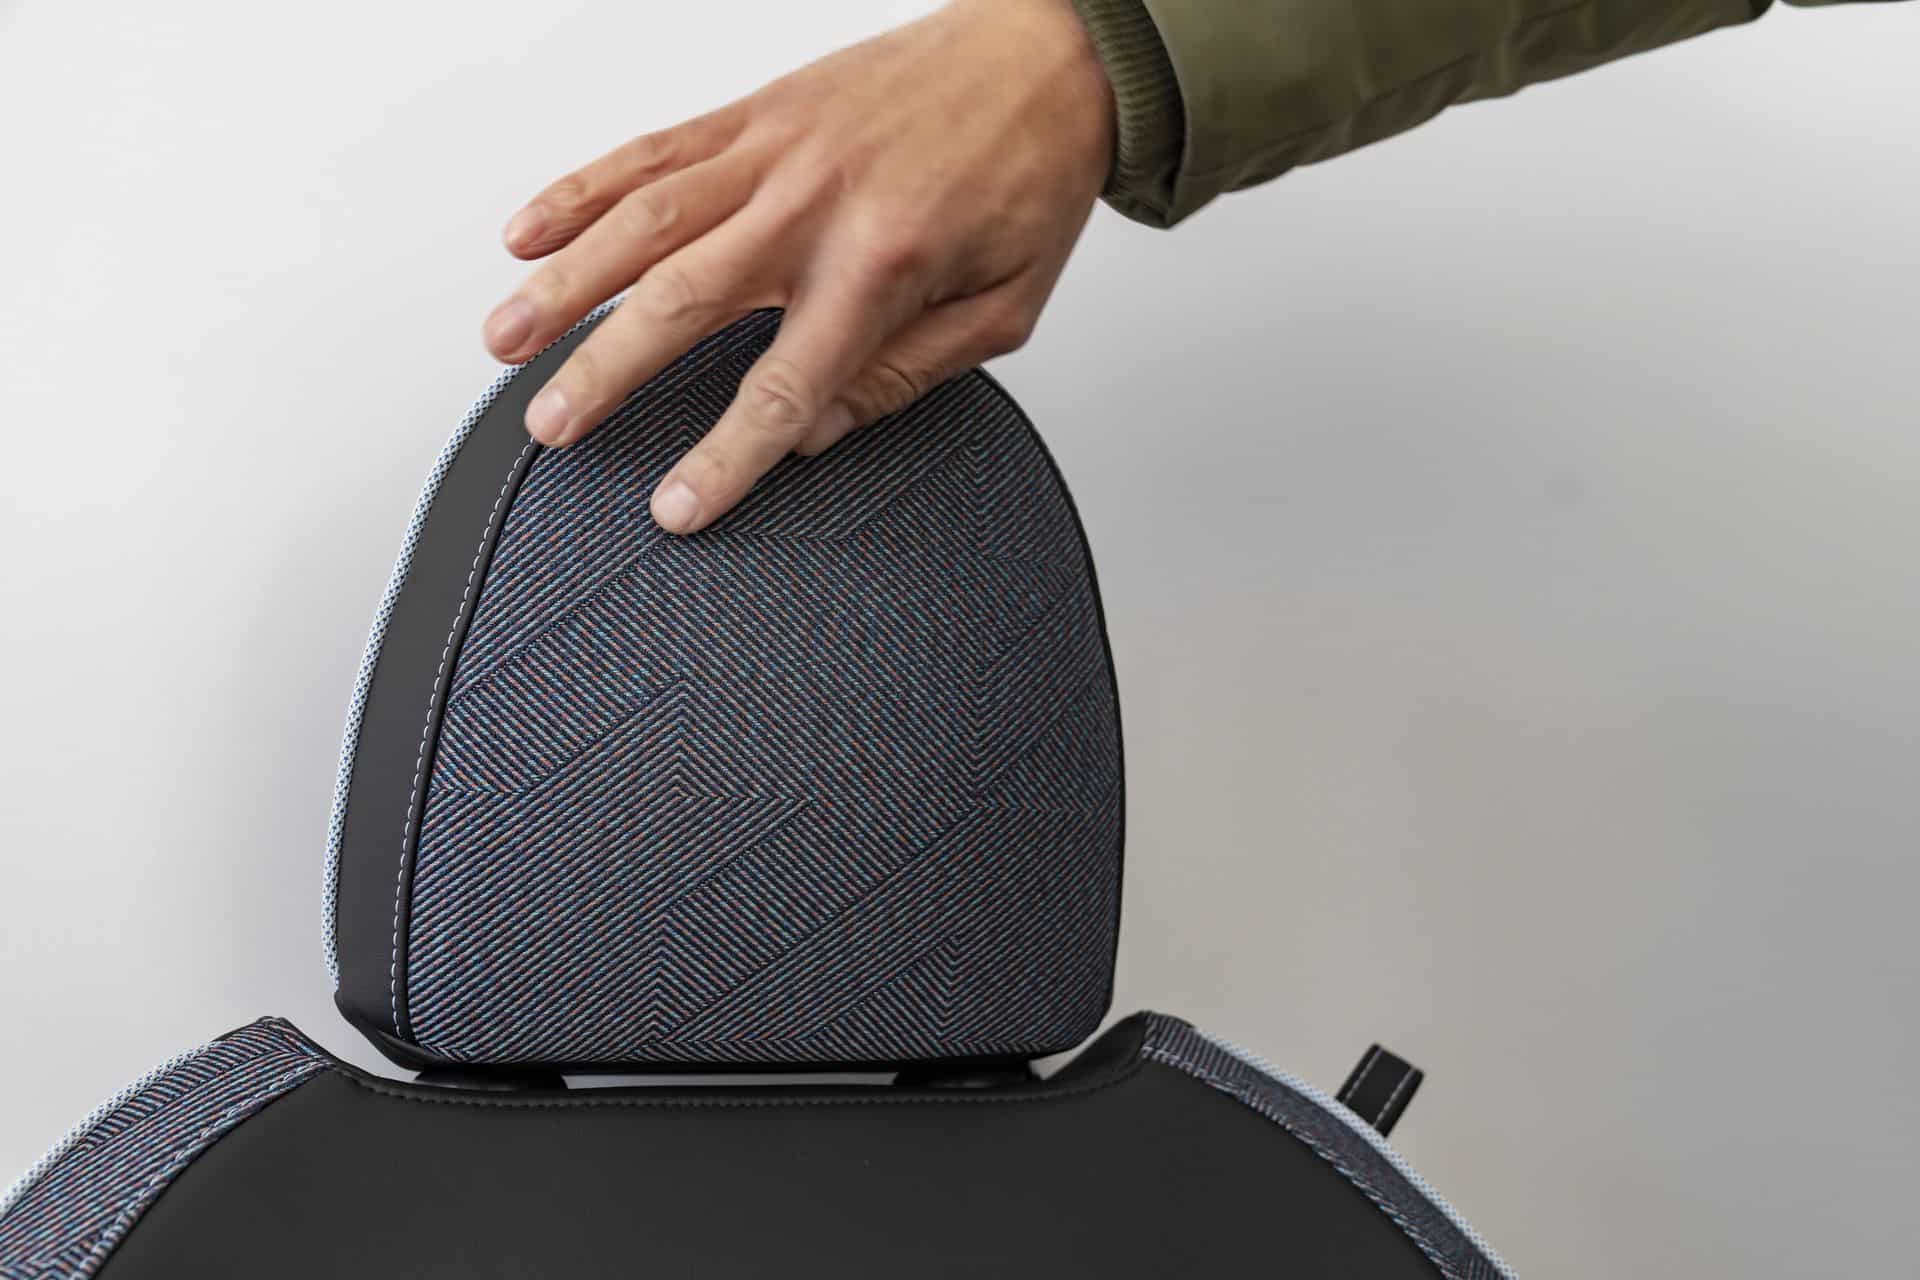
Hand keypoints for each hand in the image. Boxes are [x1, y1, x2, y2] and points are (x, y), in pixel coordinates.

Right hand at [482, 0, 1113, 533]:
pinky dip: (583, 189)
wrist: (1047, 54)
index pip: (784, 386)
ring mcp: (775, 150)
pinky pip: (652, 150)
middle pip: (684, 299)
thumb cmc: (1029, 175)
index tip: (677, 507)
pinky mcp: (756, 111)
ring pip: (644, 218)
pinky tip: (531, 232)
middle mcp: (814, 203)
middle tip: (551, 425)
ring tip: (505, 339)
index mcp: (883, 265)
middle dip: (605, 369)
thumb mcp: (1005, 307)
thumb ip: (909, 374)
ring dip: (566, 281)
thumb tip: (819, 433)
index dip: (725, 457)